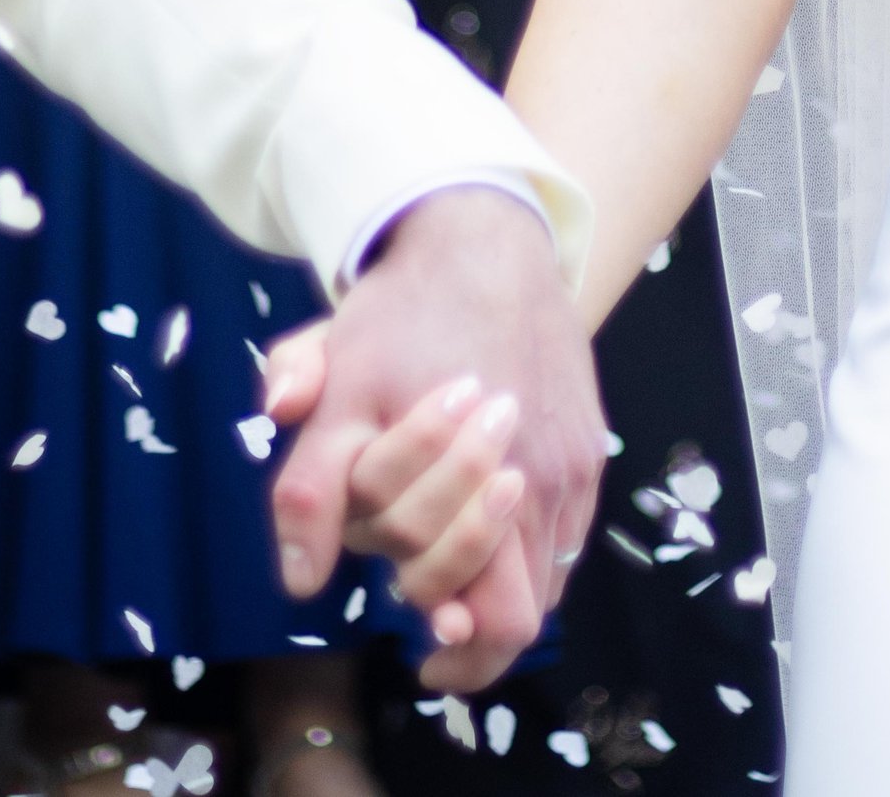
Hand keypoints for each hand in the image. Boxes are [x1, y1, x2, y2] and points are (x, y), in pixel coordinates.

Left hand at [265, 187, 603, 691]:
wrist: (484, 236)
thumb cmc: (402, 313)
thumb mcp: (335, 388)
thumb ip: (309, 490)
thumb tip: (300, 584)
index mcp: (477, 472)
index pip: (485, 613)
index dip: (454, 651)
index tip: (424, 652)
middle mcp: (538, 477)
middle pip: (521, 610)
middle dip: (469, 621)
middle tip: (430, 610)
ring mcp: (571, 462)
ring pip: (549, 577)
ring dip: (501, 586)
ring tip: (454, 572)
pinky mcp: (589, 444)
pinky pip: (567, 533)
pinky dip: (529, 551)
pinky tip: (487, 524)